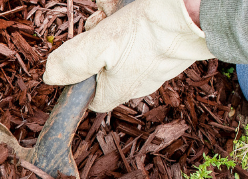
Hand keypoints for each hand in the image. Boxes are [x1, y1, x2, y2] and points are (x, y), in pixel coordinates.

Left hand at [43, 0, 213, 112]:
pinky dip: (132, 23)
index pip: (93, 101)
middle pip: (105, 70)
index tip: (79, 57)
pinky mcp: (171, 50)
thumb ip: (72, 63)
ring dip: (112, 29)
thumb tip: (51, 77)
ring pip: (123, 51)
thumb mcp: (98, 45)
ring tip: (115, 11)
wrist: (196, 17)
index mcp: (120, 91)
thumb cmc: (149, 32)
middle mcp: (140, 85)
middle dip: (96, 45)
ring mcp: (157, 68)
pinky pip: (143, 39)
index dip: (81, 81)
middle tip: (98, 24)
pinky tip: (130, 8)